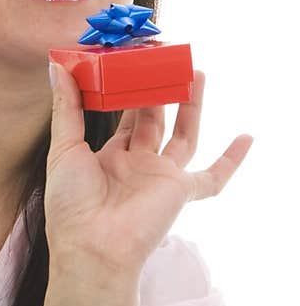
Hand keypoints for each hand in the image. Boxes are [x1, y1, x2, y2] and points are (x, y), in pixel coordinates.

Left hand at [44, 64, 252, 280]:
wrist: (92, 247)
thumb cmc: (71, 205)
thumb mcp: (64, 148)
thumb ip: (66, 107)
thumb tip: (58, 65)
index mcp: (108, 157)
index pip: (122, 117)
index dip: (126, 91)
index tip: (128, 62)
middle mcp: (137, 164)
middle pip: (153, 119)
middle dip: (158, 90)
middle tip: (162, 59)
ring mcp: (160, 176)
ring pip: (182, 134)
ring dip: (191, 105)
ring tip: (196, 72)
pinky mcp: (180, 190)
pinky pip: (213, 177)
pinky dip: (231, 160)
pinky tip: (247, 138)